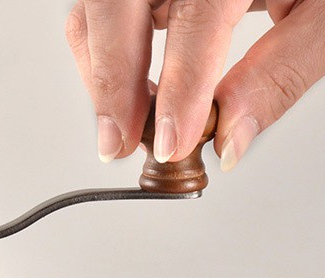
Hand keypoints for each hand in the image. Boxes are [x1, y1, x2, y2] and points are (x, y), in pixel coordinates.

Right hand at [65, 0, 324, 169]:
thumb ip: (282, 71)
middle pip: (115, 7)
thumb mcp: (324, 14)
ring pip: (95, 15)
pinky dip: (106, 62)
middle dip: (112, 84)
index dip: (180, 88)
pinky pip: (101, 17)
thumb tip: (231, 138)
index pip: (196, 16)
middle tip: (121, 143)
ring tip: (127, 131)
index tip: (172, 143)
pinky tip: (132, 100)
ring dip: (102, 78)